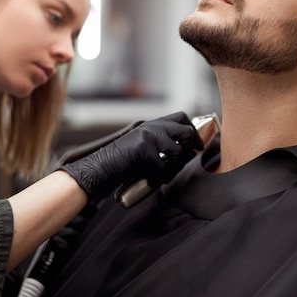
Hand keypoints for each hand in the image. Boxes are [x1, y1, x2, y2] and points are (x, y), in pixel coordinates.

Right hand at [60, 111, 203, 200]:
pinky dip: (159, 177)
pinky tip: (149, 179)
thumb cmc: (121, 162)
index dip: (193, 130)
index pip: (181, 117)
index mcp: (151, 125)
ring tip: (163, 174)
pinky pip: (164, 167)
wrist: (99, 167)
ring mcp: (148, 137)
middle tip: (189, 157)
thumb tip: (191, 152)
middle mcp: (151, 127)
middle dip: (191, 146)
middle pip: (185, 130)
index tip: (197, 144)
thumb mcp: (144, 149)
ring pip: (178, 151)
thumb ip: (164, 146)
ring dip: (175, 166)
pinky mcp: (145, 150)